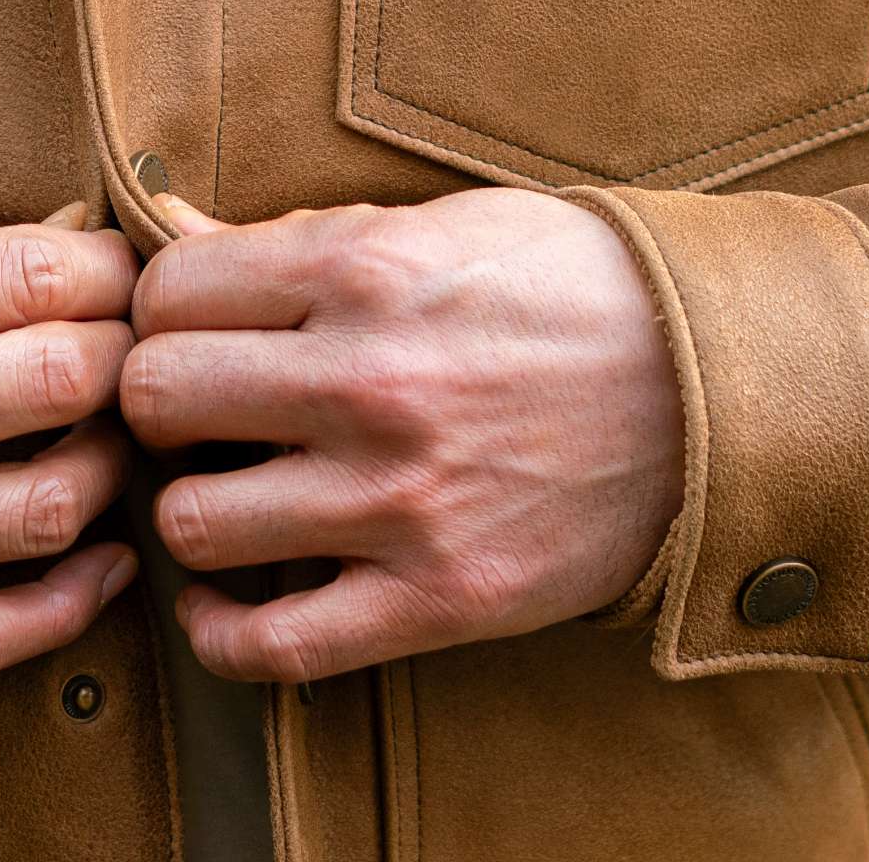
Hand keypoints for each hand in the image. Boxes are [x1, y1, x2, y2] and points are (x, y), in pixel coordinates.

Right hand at [0, 224, 140, 675]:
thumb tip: (68, 256)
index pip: (34, 280)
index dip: (109, 273)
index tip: (122, 276)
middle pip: (60, 382)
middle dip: (121, 357)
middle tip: (127, 350)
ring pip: (46, 506)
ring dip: (107, 468)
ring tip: (102, 440)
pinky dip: (71, 600)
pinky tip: (99, 557)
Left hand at [121, 190, 683, 681]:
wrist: (714, 384)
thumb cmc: (566, 284)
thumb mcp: (436, 221)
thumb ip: (297, 236)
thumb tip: (172, 228)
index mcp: (362, 268)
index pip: (167, 294)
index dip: (157, 312)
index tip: (182, 329)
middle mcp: (368, 381)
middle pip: (155, 399)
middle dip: (156, 403)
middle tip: (192, 411)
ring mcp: (401, 499)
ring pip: (192, 522)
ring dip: (194, 509)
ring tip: (227, 493)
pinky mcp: (440, 598)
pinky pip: (273, 647)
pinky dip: (222, 635)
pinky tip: (225, 602)